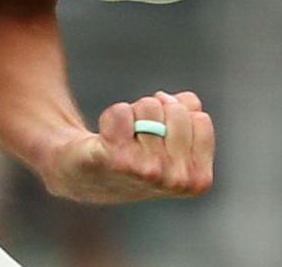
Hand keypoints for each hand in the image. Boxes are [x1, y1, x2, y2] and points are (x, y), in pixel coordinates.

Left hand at [36, 90, 214, 203]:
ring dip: (132, 113)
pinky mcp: (117, 159)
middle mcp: (176, 180)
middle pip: (176, 110)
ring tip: (120, 138)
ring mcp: (148, 172)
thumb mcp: (171, 140)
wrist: (82, 176)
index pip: (200, 118)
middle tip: (136, 136)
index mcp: (198, 180)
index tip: (160, 137)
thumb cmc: (132, 154)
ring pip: (149, 106)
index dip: (175, 118)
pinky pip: (121, 111)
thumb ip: (188, 114)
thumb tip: (178, 100)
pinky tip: (103, 138)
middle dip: (154, 113)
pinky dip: (110, 115)